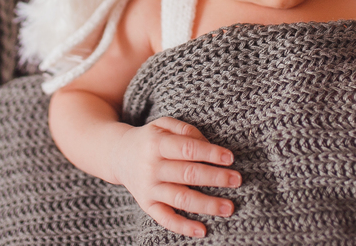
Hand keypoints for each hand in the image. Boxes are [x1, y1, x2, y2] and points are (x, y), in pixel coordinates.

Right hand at [113, 117, 240, 238]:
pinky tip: (202, 230)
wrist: (118, 155)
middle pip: (188, 174)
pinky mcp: (147, 205)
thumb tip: (209, 145)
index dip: (210, 153)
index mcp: (156, 144)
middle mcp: (151, 167)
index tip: (230, 157)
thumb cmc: (150, 139)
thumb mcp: (163, 124)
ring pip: (181, 198)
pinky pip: (165, 218)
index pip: (188, 149)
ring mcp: (149, 188)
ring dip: (207, 204)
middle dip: (215, 177)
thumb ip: (186, 130)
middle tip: (237, 180)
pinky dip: (183, 227)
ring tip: (229, 207)